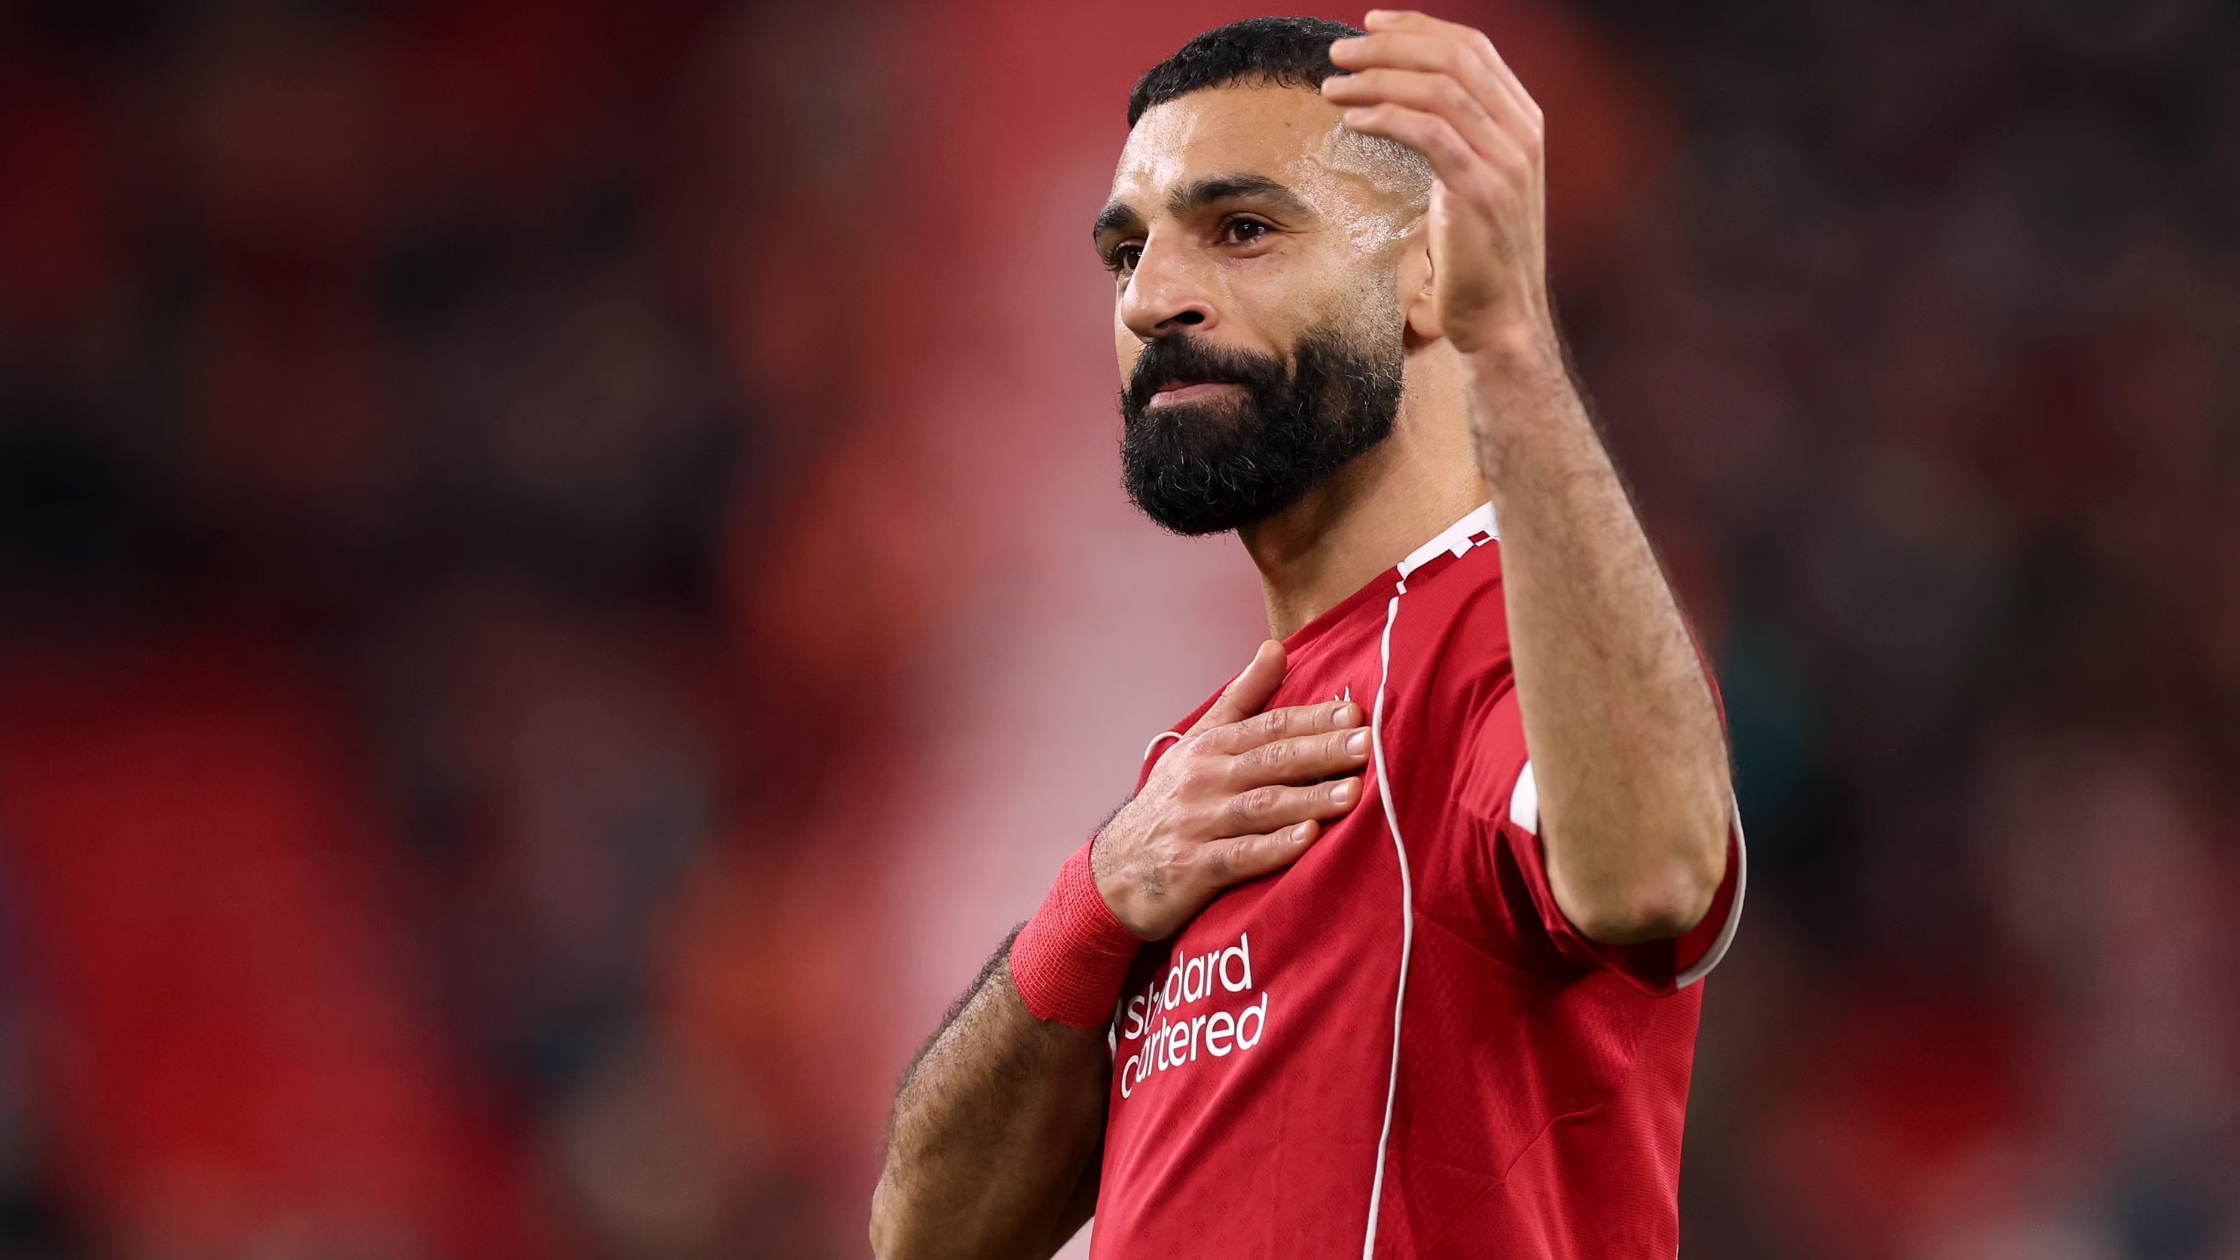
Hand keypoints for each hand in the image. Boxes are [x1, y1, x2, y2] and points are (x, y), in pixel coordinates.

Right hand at [1092, 640, 1368, 939]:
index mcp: (1211, 747)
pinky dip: (1274, 847)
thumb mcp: (1199, 743)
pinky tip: (1309, 840)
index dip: (1313, 719)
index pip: (1270, 726)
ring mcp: (1198, 824)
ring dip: (1309, 799)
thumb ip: (1243, 697)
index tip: (1356, 713)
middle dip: (1320, 751)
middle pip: (1270, 761)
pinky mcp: (1194, 868)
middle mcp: (1204, 779)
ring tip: (1354, 793)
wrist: (1118, 872)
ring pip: (1260, 806)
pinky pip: (1239, 856)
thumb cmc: (1173, 802)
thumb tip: (1277, 647)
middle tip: (1368, 743)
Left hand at [1324, 10, 1553, 358]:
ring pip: (1438, 89)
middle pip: (1454, 58)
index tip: (1370, 25)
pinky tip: (1352, 121)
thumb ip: (1456, 136)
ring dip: (1377, 79)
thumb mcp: (1473, 181)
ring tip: (1333, 86)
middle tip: (1339, 52)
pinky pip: (1428, 133)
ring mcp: (1506, 160)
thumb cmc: (1477, 254)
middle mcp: (1522, 132)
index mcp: (1524, 121)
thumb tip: (1403, 97)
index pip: (1473, 48)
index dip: (1419, 27)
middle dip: (1390, 46)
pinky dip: (1385, 117)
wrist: (1501, 316)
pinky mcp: (1480, 190)